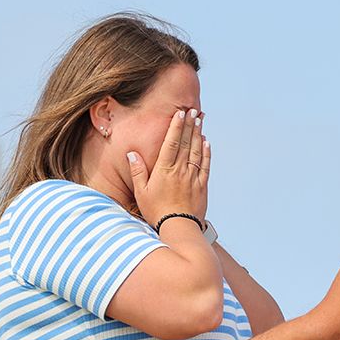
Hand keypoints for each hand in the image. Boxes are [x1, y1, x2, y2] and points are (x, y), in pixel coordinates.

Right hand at [129, 109, 209, 225]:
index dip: (176, 127)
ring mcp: (193, 177)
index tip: (180, 114)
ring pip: (197, 151)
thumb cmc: (156, 211)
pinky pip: (206, 164)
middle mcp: (181, 170)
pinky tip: (206, 142)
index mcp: (164, 170)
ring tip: (200, 121)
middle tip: (194, 111)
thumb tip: (132, 153)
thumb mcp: (141, 192)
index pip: (172, 142)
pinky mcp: (202, 185)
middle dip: (190, 125)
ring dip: (198, 134)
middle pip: (186, 143)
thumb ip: (137, 171)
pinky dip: (207, 152)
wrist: (179, 228)